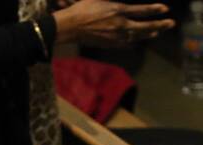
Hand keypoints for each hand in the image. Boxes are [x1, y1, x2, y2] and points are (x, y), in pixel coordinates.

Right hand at [55, 0, 174, 46]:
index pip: (141, 10)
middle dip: (158, 25)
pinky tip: (137, 41)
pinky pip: (124, 43)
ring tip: (156, 33)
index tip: (165, 9)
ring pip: (136, 36)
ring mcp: (114, 36)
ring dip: (148, 34)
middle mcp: (119, 24)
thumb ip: (112, 1)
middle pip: (143, 26)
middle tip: (170, 24)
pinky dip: (132, 42)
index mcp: (118, 10)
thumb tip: (122, 5)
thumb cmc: (82, 9)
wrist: (69, 26)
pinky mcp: (108, 43)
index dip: (154, 9)